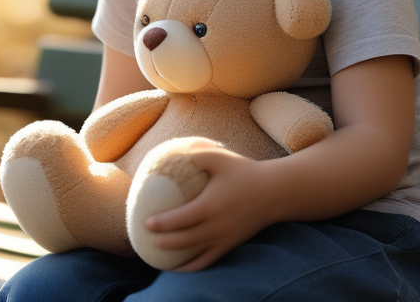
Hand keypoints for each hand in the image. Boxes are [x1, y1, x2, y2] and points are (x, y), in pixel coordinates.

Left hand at [144, 146, 273, 271]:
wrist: (274, 192)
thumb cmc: (245, 172)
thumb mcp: (220, 157)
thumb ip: (198, 154)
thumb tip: (176, 150)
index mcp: (210, 206)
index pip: (180, 220)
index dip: (161, 224)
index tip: (145, 223)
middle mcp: (216, 227)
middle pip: (183, 241)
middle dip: (162, 242)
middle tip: (146, 238)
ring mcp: (223, 239)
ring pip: (194, 254)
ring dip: (174, 257)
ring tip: (157, 254)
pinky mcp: (230, 245)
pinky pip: (208, 261)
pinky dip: (191, 268)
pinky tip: (179, 269)